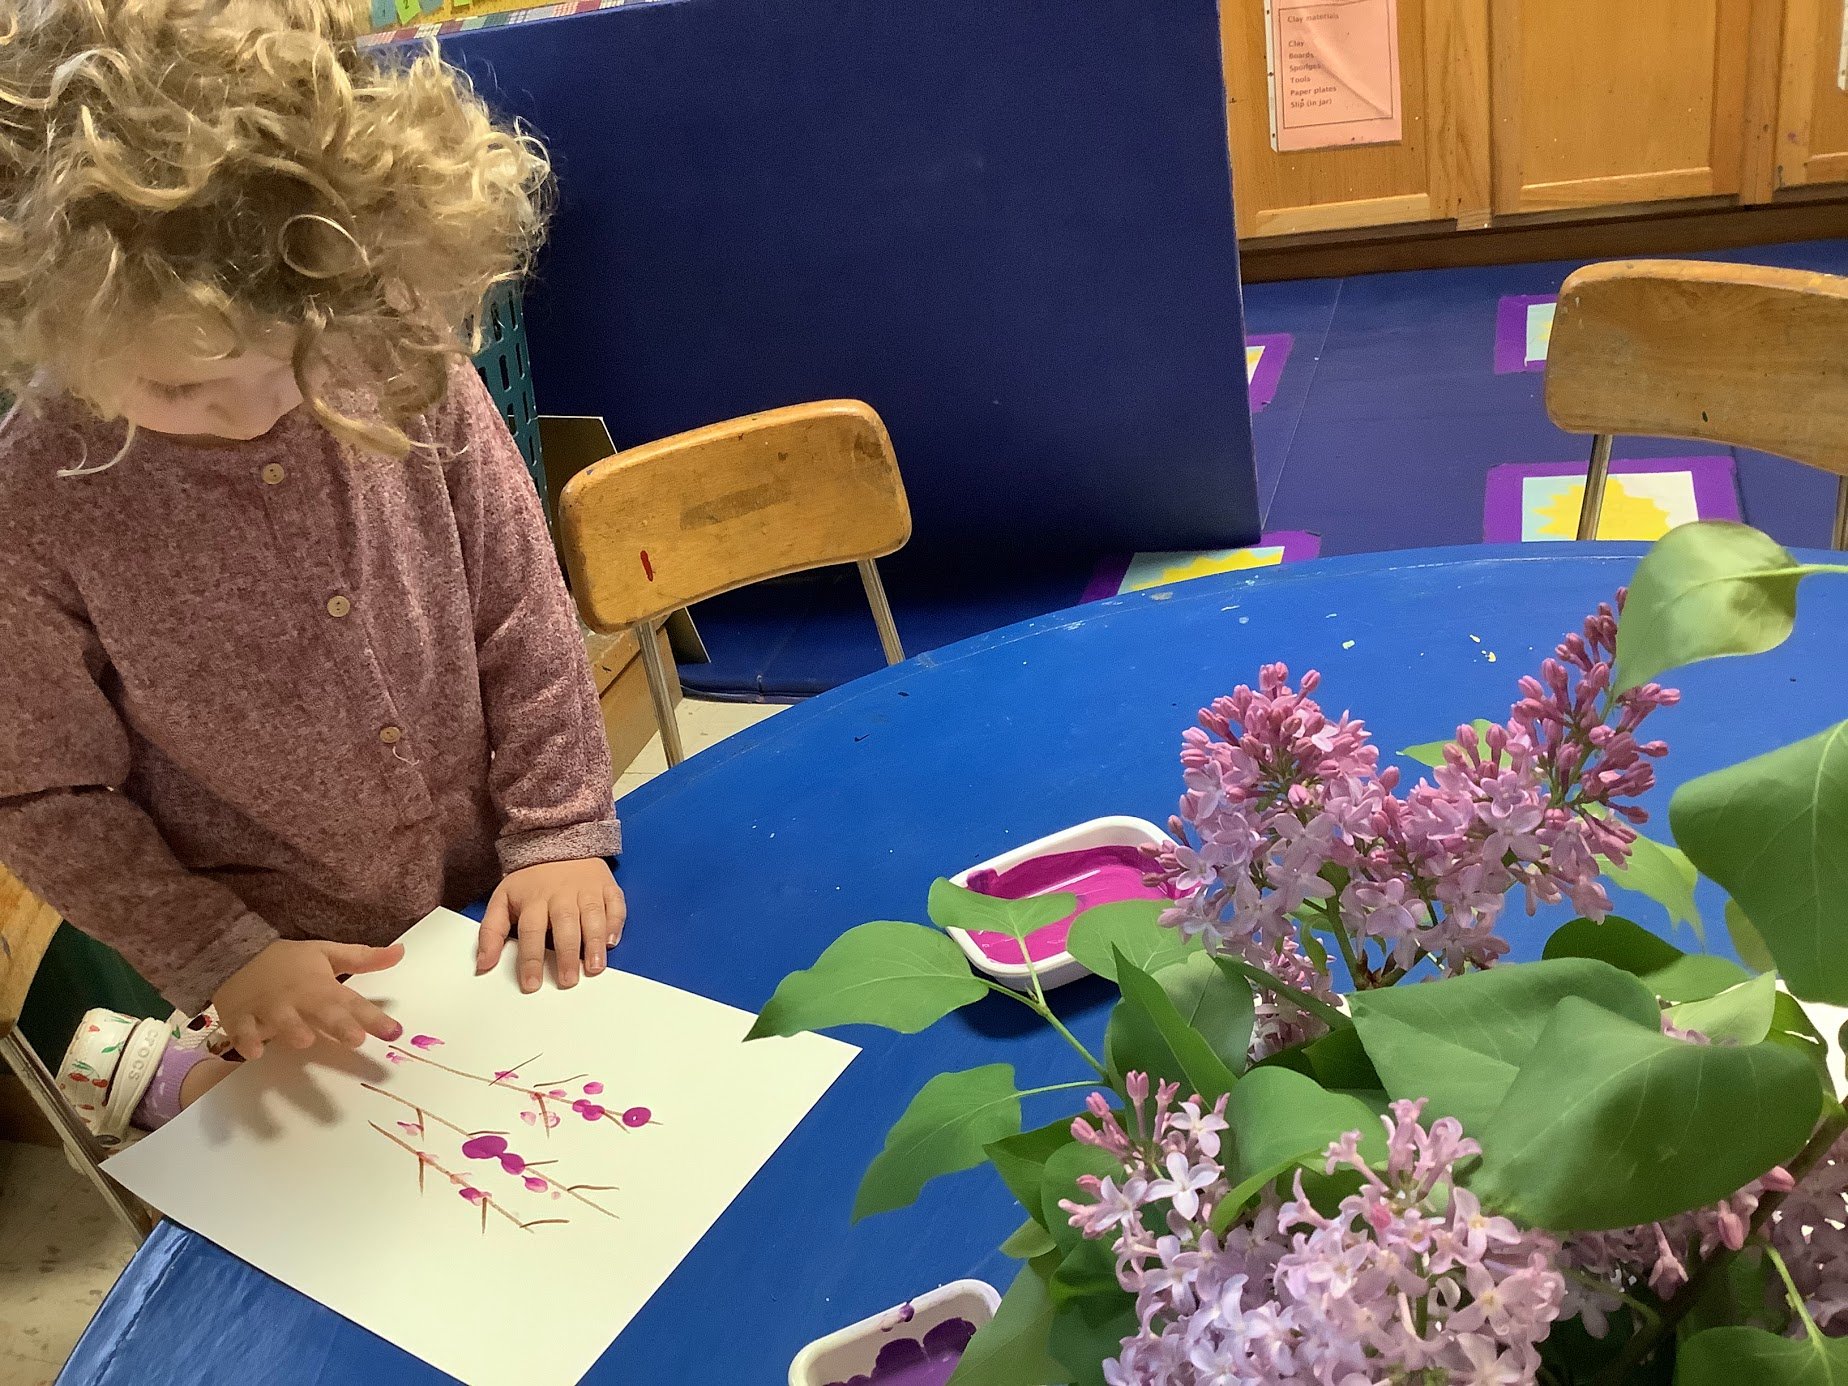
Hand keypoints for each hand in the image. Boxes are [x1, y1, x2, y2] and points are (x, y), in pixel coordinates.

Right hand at [213, 939, 404, 1059]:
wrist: (235, 953)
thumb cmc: (287, 960)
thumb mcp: (326, 953)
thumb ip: (363, 958)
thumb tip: (400, 952)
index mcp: (322, 986)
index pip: (353, 1003)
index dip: (374, 1018)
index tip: (394, 1032)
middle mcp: (298, 998)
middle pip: (322, 1013)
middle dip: (339, 1025)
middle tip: (356, 1038)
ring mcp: (268, 1008)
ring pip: (280, 1021)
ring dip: (292, 1030)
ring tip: (305, 1040)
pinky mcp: (240, 1017)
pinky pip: (242, 1030)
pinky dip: (246, 1040)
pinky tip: (254, 1051)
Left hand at [476, 858, 625, 992]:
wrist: (557, 839)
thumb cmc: (530, 880)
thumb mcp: (502, 900)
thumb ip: (491, 932)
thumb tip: (482, 965)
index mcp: (534, 899)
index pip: (531, 931)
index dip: (531, 960)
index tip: (531, 984)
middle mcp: (562, 894)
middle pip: (565, 925)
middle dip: (567, 955)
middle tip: (568, 980)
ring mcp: (587, 888)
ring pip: (593, 916)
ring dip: (594, 943)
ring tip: (594, 968)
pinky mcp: (606, 885)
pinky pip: (615, 904)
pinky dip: (615, 923)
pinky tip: (611, 942)